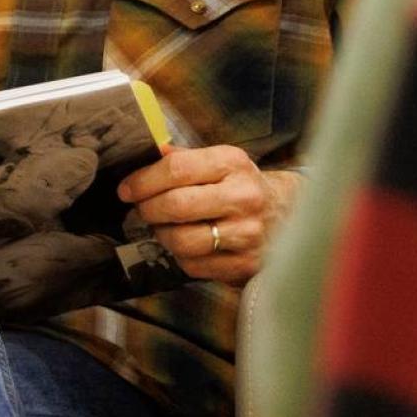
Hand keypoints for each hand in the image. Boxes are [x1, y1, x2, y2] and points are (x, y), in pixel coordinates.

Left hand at [115, 145, 298, 282]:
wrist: (290, 217)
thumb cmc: (241, 186)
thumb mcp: (219, 163)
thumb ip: (183, 158)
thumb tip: (148, 151)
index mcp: (233, 163)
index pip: (177, 169)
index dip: (143, 181)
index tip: (126, 189)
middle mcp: (244, 197)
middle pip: (176, 205)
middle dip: (147, 209)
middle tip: (141, 209)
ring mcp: (247, 233)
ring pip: (182, 240)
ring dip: (161, 235)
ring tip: (163, 227)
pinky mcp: (245, 264)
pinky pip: (194, 265)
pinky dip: (180, 256)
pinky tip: (185, 245)